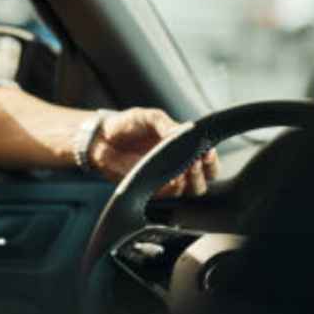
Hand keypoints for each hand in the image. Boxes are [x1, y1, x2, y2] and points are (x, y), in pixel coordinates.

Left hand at [88, 108, 219, 196]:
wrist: (101, 138)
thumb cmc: (127, 125)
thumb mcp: (150, 117)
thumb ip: (168, 125)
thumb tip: (188, 130)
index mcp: (183, 147)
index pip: (208, 160)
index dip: (211, 159)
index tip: (207, 152)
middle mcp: (178, 165)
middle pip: (205, 179)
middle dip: (205, 172)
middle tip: (196, 162)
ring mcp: (166, 179)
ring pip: (191, 190)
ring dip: (191, 181)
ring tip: (183, 169)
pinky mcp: (152, 189)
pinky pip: (170, 195)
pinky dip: (173, 188)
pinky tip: (170, 178)